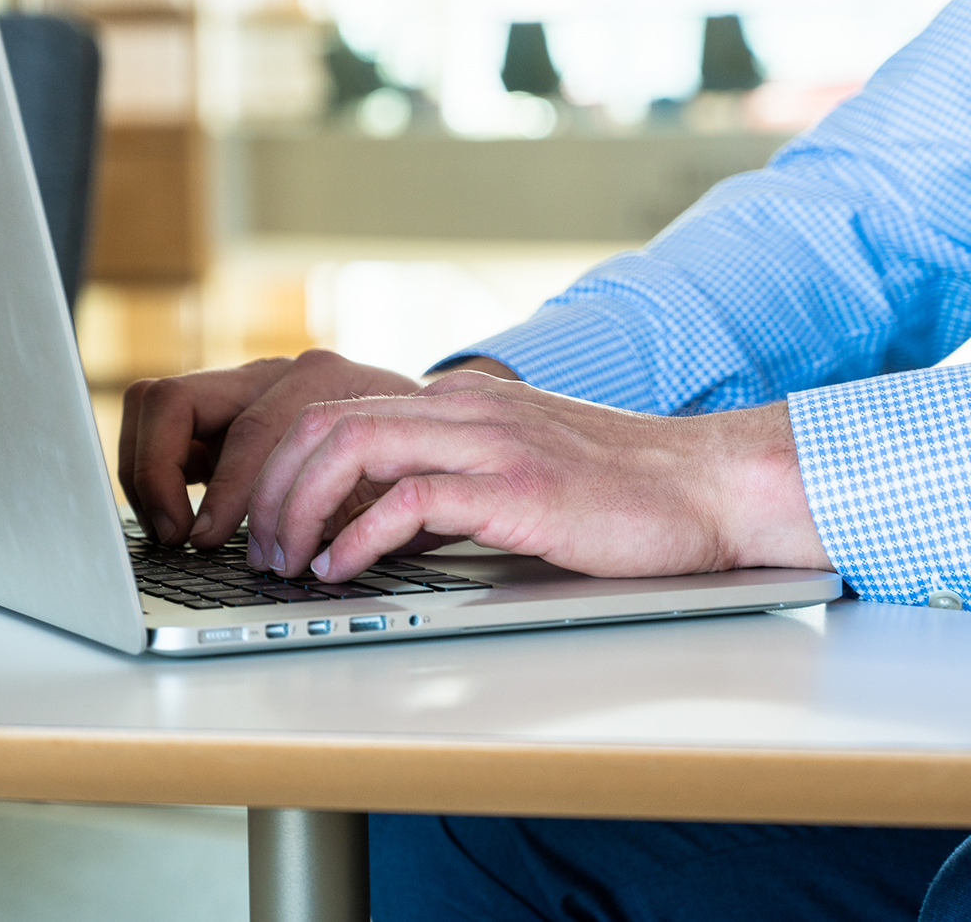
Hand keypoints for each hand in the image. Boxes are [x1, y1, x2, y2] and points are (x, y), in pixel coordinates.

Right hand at [118, 350, 423, 547]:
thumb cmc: (418, 455)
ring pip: (157, 406)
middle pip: (174, 400)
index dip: (224, 492)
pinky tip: (176, 520)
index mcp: (319, 380)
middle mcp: (271, 373)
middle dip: (158, 472)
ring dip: (148, 471)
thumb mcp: (402, 486)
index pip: (247, 432)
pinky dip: (159, 473)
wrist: (428, 420)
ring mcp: (241, 389)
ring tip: (169, 531)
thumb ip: (360, 517)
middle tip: (174, 536)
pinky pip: (166, 429)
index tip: (208, 540)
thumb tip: (316, 558)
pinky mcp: (224, 415)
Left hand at [245, 370, 830, 581]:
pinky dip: (357, 537)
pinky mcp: (516, 485)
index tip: (267, 522)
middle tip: (259, 548)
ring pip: (349, 447)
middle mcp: (466, 405)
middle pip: (322, 421)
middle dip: (269, 486)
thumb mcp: (521, 467)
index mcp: (462, 399)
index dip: (282, 466)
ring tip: (287, 562)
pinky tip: (342, 569)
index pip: (336, 411)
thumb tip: (379, 523)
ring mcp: (491, 439)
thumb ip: (454, 477)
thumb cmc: (625, 492)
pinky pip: (407, 499)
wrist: (711, 486)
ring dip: (297, 509)